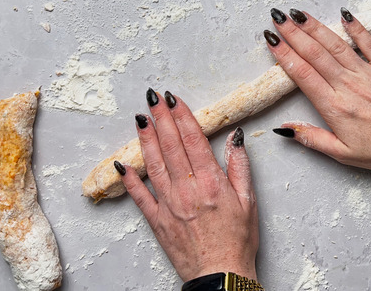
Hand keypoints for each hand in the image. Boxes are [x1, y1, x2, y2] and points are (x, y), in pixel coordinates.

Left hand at [115, 89, 258, 281]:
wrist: (221, 275)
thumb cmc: (237, 241)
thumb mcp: (249, 201)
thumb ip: (240, 166)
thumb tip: (235, 137)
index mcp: (211, 182)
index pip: (193, 140)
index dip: (182, 116)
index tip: (173, 99)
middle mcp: (187, 189)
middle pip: (171, 146)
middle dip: (161, 118)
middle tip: (152, 97)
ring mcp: (169, 204)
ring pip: (153, 164)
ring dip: (145, 139)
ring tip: (140, 118)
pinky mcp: (157, 220)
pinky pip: (139, 196)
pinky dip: (129, 179)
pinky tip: (122, 164)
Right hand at [265, 7, 370, 172]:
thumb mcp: (343, 154)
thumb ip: (312, 139)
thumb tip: (284, 128)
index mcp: (334, 107)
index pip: (302, 74)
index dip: (284, 54)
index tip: (271, 39)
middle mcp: (348, 85)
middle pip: (314, 53)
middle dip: (293, 33)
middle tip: (277, 16)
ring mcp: (367, 73)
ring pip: (335, 44)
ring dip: (315, 27)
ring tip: (298, 13)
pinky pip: (368, 42)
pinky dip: (355, 27)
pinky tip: (344, 14)